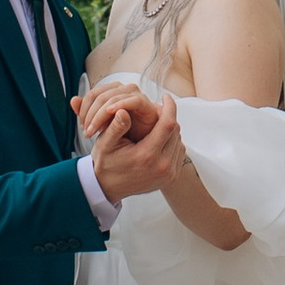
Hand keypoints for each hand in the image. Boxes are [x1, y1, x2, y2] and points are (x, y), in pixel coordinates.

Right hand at [90, 87, 182, 202]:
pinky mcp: (171, 177)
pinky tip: (158, 138)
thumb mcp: (104, 144)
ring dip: (170, 130)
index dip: (169, 107)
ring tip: (156, 124)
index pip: (168, 124)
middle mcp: (162, 166)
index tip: (165, 96)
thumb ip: (115, 126)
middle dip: (168, 117)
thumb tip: (123, 110)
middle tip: (158, 109)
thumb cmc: (106, 164)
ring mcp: (169, 174)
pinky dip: (172, 142)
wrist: (108, 189)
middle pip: (175, 131)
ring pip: (179, 141)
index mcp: (146, 156)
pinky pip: (179, 152)